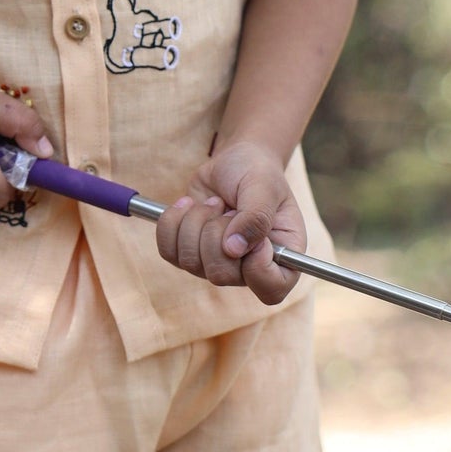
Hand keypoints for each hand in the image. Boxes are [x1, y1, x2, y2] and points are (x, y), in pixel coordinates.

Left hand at [155, 139, 304, 304]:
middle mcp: (250, 267)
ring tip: (214, 203)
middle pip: (220, 275)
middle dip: (215, 233)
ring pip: (190, 262)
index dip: (257, 268)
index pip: (271, 289)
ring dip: (195, 223)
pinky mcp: (190, 252)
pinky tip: (189, 204)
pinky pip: (168, 250)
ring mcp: (217, 263)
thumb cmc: (258, 173)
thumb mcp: (264, 186)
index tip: (255, 237)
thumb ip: (255, 217)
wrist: (235, 162)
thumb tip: (233, 250)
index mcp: (282, 256)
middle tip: (227, 207)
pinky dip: (173, 221)